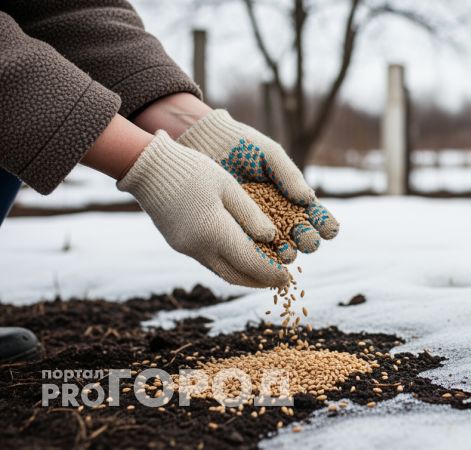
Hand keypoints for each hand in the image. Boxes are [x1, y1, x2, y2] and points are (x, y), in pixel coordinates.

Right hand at [117, 131, 289, 287]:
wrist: (147, 167)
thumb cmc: (194, 170)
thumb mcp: (229, 187)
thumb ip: (251, 214)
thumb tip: (272, 239)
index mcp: (215, 232)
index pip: (251, 263)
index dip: (272, 273)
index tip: (288, 278)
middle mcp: (199, 247)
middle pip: (237, 275)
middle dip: (260, 281)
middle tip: (281, 281)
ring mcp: (186, 248)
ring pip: (222, 272)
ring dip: (245, 276)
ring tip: (265, 274)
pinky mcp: (179, 244)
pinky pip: (209, 263)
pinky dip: (229, 266)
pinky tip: (241, 260)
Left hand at [177, 109, 338, 263]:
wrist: (205, 143)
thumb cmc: (242, 144)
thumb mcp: (270, 154)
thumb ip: (289, 174)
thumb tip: (309, 199)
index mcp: (291, 195)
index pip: (313, 214)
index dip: (323, 224)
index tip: (329, 230)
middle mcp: (277, 213)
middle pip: (299, 233)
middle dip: (307, 240)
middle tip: (308, 242)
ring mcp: (256, 223)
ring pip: (277, 244)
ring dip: (286, 251)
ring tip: (287, 253)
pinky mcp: (235, 229)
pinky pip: (249, 245)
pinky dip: (258, 254)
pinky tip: (264, 259)